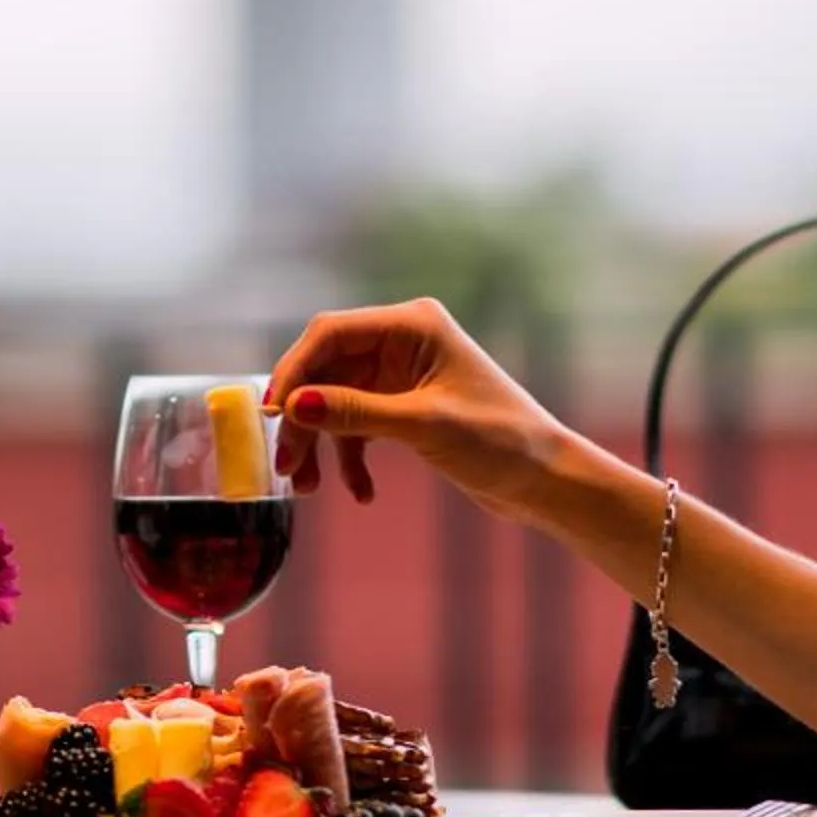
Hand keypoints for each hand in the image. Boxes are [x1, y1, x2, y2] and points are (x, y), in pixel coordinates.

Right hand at [265, 298, 576, 520]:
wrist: (544, 480)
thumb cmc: (500, 441)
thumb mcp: (423, 426)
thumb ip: (356, 413)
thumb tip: (294, 406)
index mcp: (412, 324)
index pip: (331, 333)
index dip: (295, 370)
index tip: (273, 414)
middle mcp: (403, 341)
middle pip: (326, 369)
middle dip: (303, 417)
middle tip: (286, 465)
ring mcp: (402, 375)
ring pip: (335, 401)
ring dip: (320, 443)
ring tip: (309, 488)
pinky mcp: (404, 408)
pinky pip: (357, 426)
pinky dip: (350, 458)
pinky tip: (361, 492)